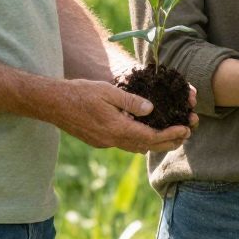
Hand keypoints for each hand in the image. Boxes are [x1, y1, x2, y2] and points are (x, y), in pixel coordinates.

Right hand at [46, 78, 190, 152]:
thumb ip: (130, 101)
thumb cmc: (79, 93)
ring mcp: (104, 142)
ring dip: (154, 144)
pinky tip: (146, 133)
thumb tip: (151, 109)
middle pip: (146, 147)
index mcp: (116, 128)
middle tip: (186, 135)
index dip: (169, 135)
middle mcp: (111, 140)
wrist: (52, 104)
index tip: (185, 130)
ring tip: (171, 136)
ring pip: (135, 147)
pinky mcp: (99, 141)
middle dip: (168, 142)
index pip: (150, 137)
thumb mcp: (107, 91)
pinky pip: (125, 144)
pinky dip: (139, 141)